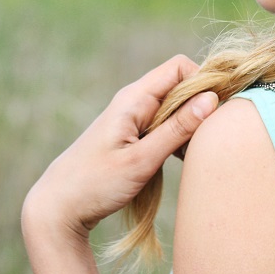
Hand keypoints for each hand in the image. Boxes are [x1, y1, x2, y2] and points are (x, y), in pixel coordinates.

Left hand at [22, 54, 217, 273]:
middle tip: (205, 139)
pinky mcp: (133, 135)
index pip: (179, 67)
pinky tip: (180, 160)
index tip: (216, 112)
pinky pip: (165, 124)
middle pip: (180, 85)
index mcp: (134, 98)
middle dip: (199, 106)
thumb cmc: (95, 183)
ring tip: (192, 154)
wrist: (57, 206)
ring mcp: (133, 118)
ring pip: (175, 107)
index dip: (203, 81)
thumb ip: (177, 129)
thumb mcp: (141, 160)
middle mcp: (134, 101)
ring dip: (190, 125)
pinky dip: (178, 137)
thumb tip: (212, 99)